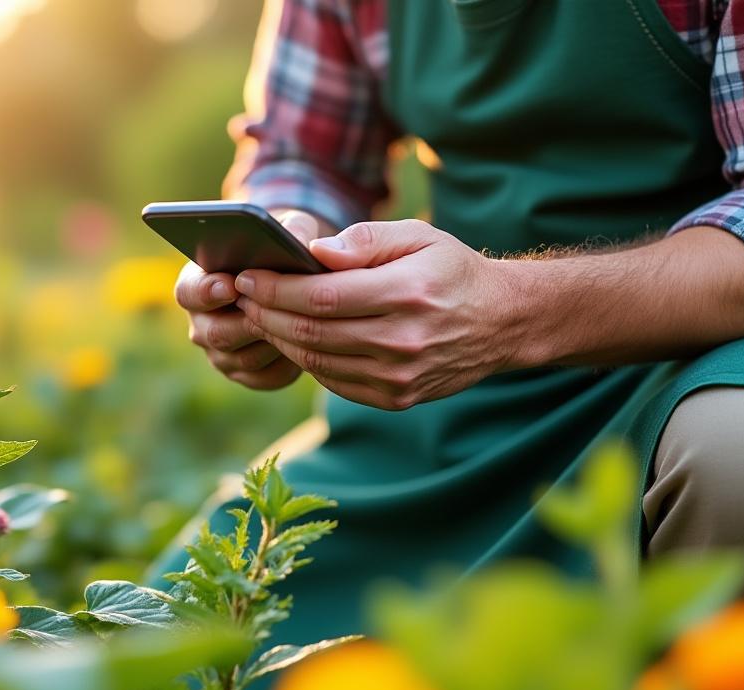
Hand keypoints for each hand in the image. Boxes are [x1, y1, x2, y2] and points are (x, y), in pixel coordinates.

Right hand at [175, 211, 317, 389]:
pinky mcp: (246, 375)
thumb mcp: (288, 228)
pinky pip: (266, 378)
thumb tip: (298, 241)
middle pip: (215, 333)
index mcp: (196, 285)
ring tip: (300, 326)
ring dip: (272, 343)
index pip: (188, 292)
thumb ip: (292, 228)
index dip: (207, 291)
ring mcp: (221, 354)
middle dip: (247, 321)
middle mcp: (201, 324)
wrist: (291, 282)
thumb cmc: (281, 249)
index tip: (230, 284)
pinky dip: (287, 365)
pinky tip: (308, 347)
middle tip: (274, 311)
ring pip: (243, 359)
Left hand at [234, 219, 514, 409]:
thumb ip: (365, 240)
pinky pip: (334, 382)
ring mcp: (399, 377)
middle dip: (266, 313)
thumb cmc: (451, 270)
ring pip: (317, 361)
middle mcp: (402, 341)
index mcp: (406, 294)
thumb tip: (314, 252)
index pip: (321, 297)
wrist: (501, 322)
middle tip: (242, 295)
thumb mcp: (418, 236)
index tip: (247, 275)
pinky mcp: (396, 398)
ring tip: (258, 315)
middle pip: (311, 332)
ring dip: (279, 339)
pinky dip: (306, 361)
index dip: (275, 289)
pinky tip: (292, 339)